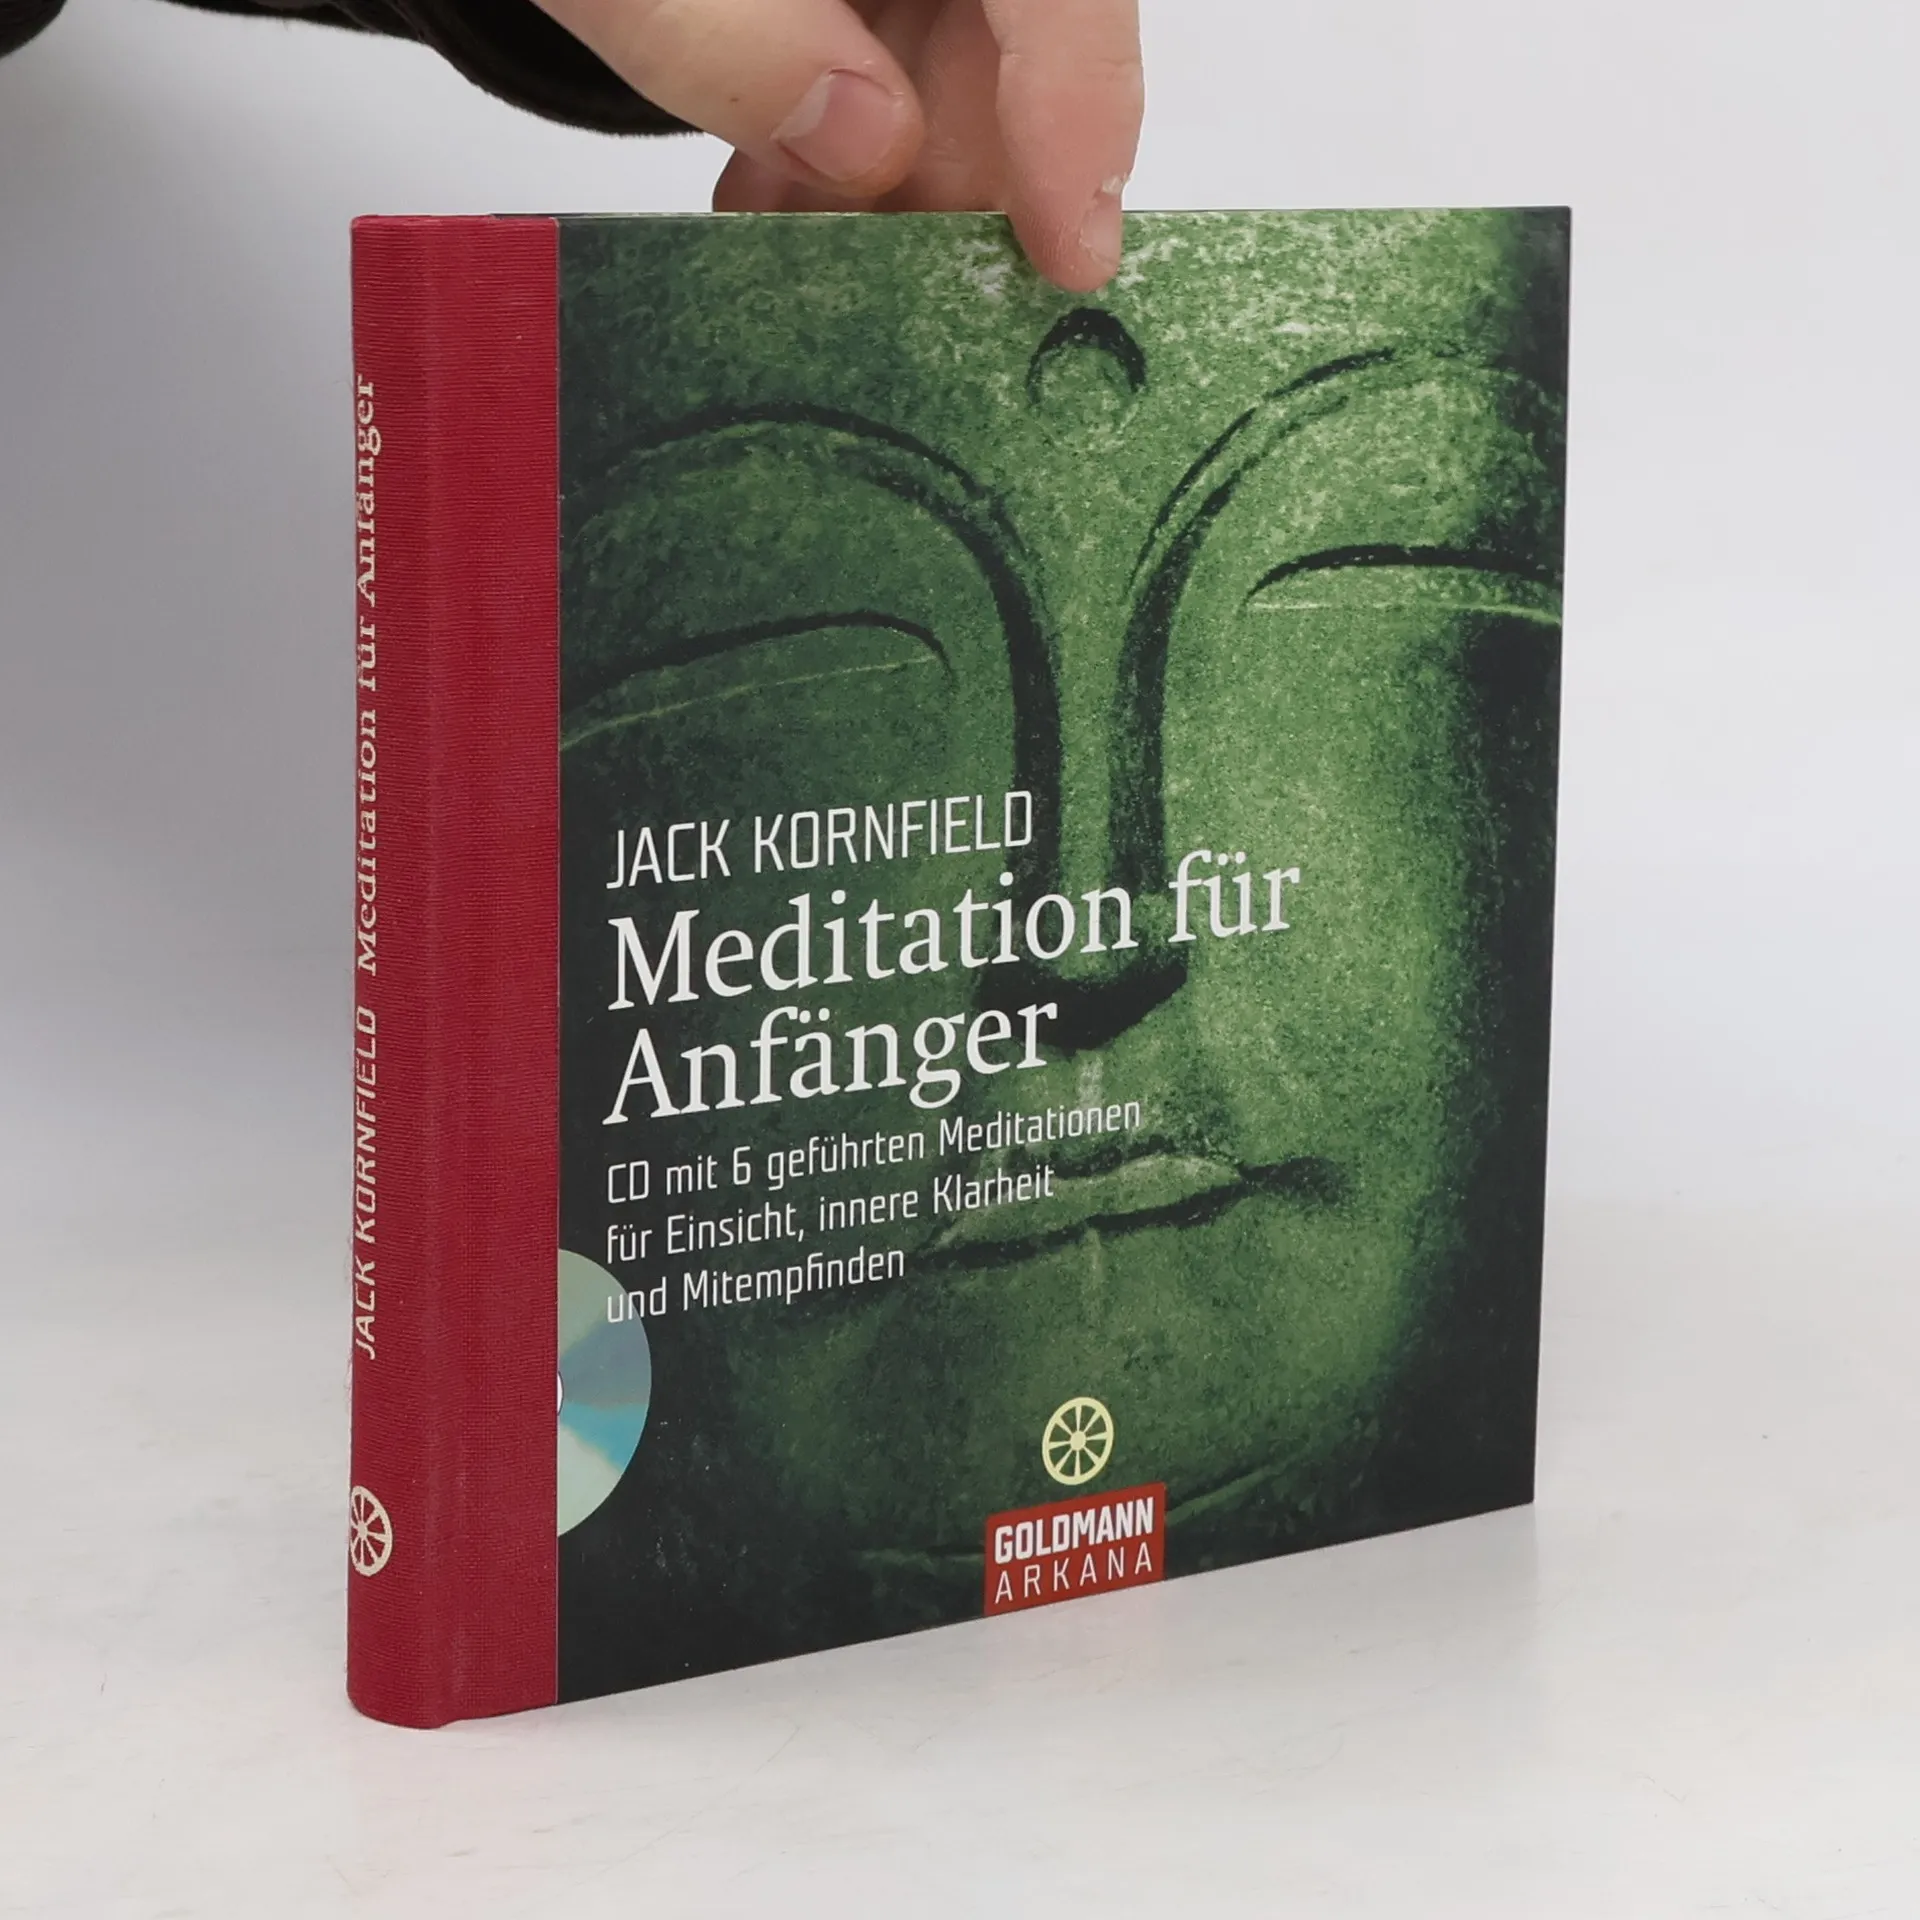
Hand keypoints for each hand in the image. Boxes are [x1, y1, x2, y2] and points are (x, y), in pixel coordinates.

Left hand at [525, 0, 1142, 291]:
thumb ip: (724, 28)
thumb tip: (867, 141)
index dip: (1081, 107)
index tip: (1070, 253)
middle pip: (1006, 32)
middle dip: (955, 178)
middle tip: (895, 304)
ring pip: (935, 60)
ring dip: (876, 184)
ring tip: (799, 268)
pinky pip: (860, 51)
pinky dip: (819, 143)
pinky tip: (768, 211)